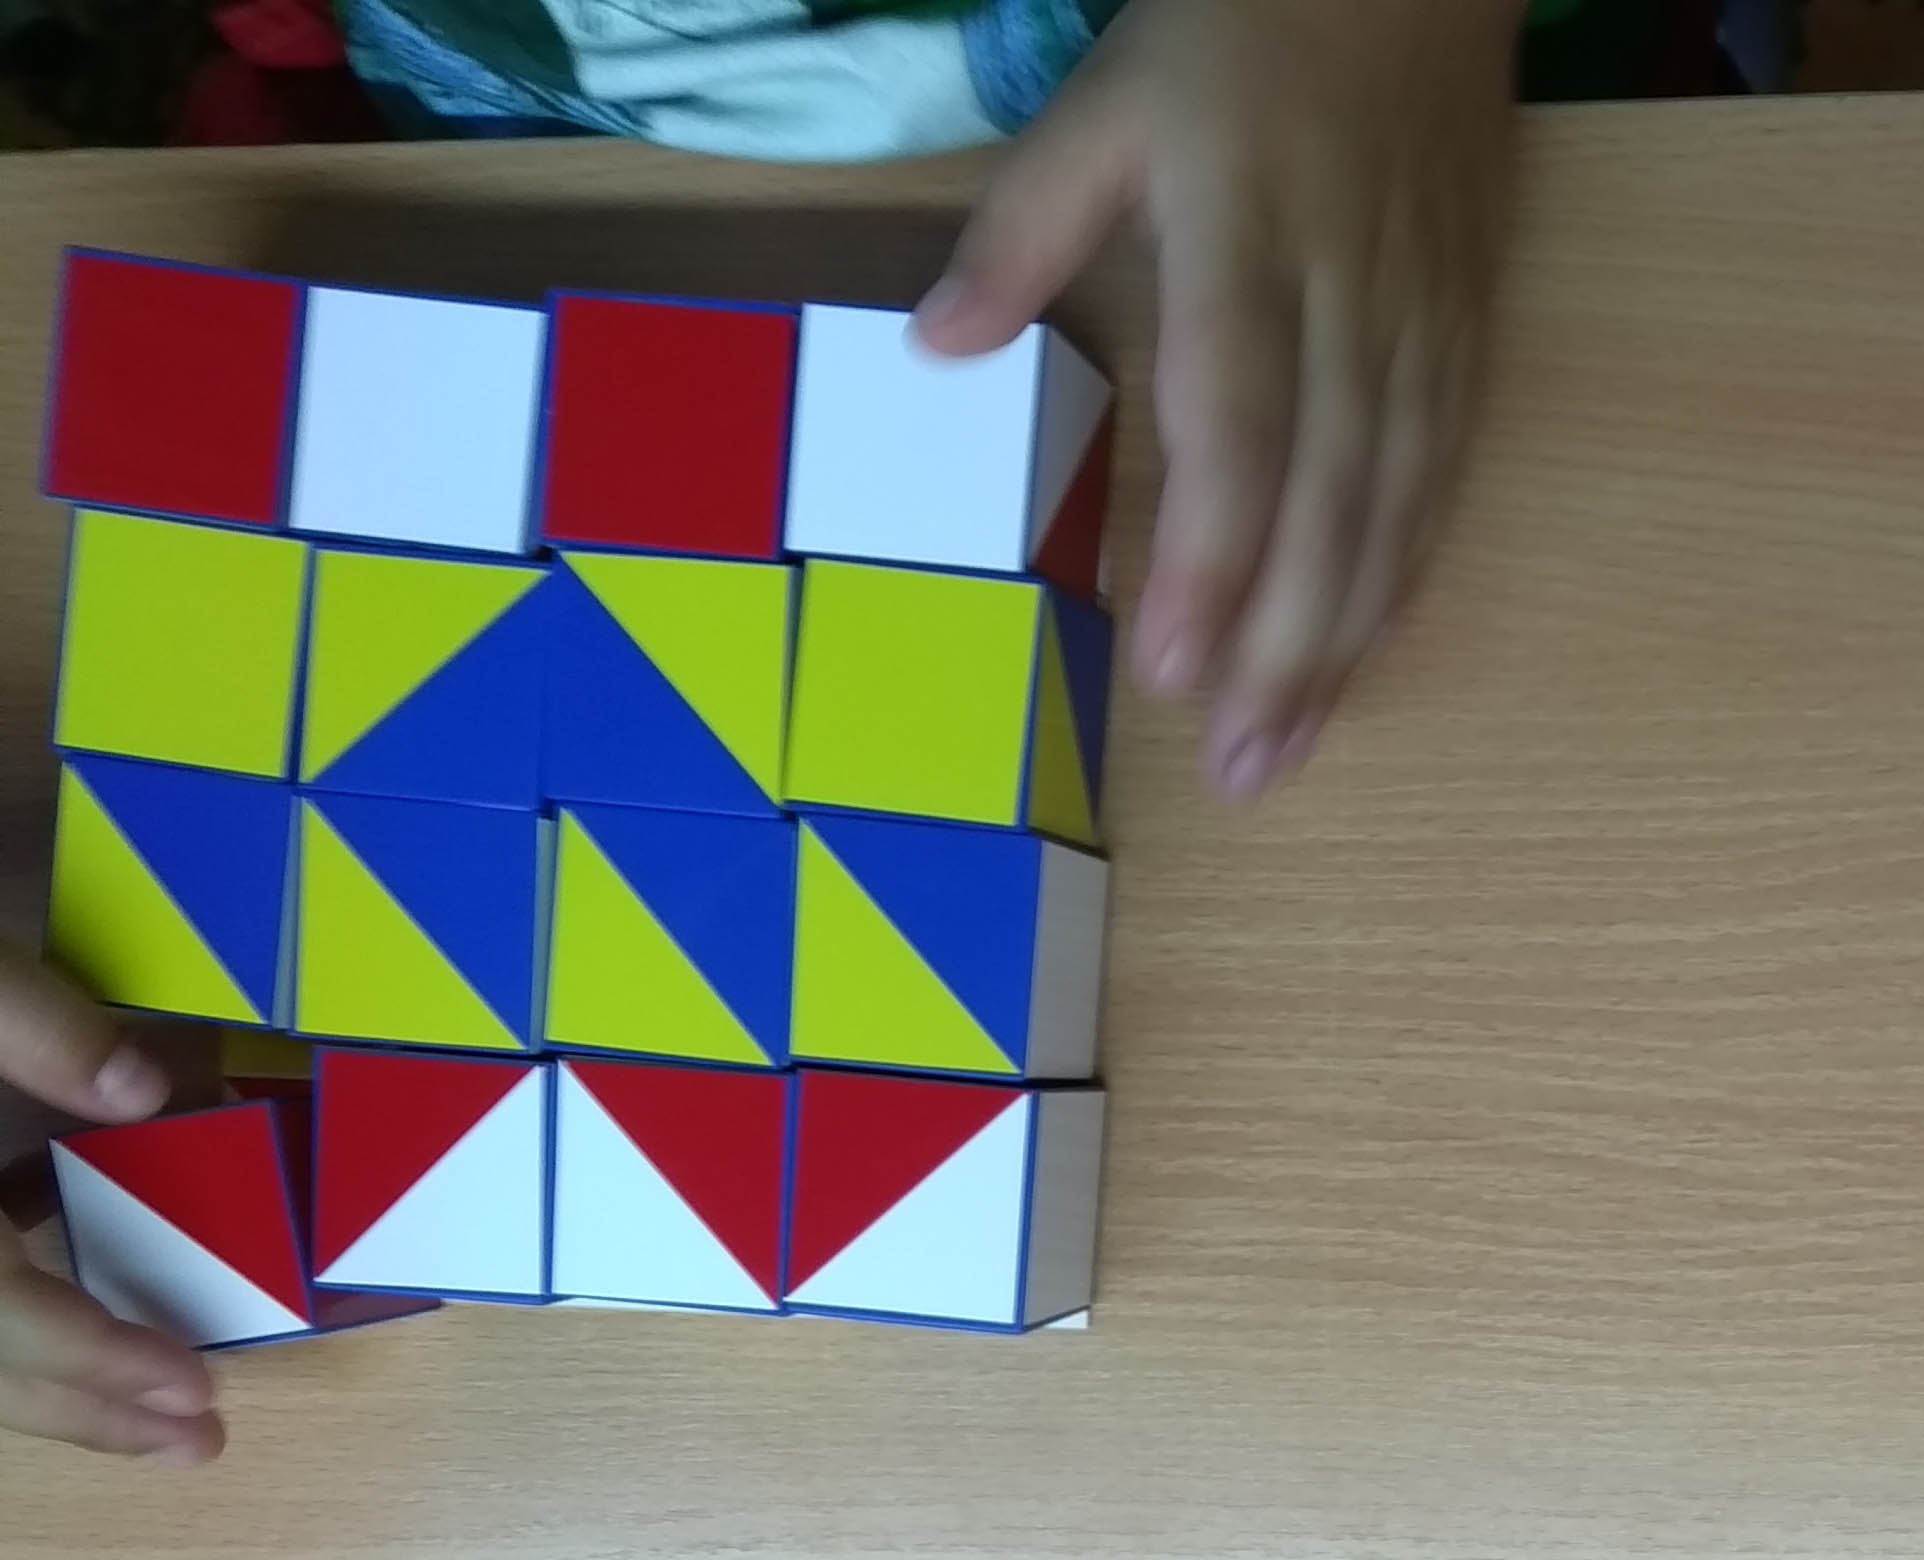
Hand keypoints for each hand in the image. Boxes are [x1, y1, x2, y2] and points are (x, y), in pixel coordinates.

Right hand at [0, 947, 221, 1462]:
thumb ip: (35, 1026)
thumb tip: (148, 1090)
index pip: (0, 1317)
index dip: (97, 1360)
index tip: (192, 1389)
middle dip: (89, 1415)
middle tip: (199, 1446)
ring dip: (47, 1393)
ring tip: (149, 1420)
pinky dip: (5, 1336)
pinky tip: (57, 1328)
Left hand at [915, 0, 1518, 797]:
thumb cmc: (1241, 28)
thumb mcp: (1106, 104)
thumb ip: (1020, 232)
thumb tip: (932, 350)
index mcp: (1249, 245)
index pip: (1238, 429)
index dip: (1212, 558)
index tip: (1166, 672)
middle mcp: (1349, 299)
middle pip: (1329, 498)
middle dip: (1286, 646)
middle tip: (1240, 768)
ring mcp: (1422, 318)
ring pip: (1396, 502)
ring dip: (1349, 637)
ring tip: (1294, 744)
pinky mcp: (1469, 323)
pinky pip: (1446, 466)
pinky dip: (1409, 568)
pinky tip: (1373, 643)